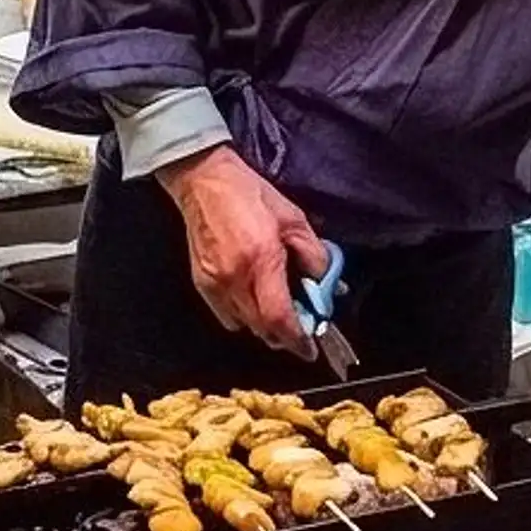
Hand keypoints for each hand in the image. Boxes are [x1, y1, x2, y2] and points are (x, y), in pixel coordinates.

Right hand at [156, 143, 326, 358]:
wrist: (205, 182)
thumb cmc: (251, 195)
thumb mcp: (293, 219)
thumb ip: (314, 255)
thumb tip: (328, 284)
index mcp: (261, 261)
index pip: (279, 319)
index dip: (297, 340)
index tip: (310, 349)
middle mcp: (235, 279)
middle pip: (262, 330)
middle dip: (284, 336)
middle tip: (301, 326)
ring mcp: (215, 284)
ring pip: (245, 326)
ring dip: (265, 326)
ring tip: (279, 308)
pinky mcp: (201, 284)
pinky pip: (227, 316)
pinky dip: (244, 316)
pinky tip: (254, 297)